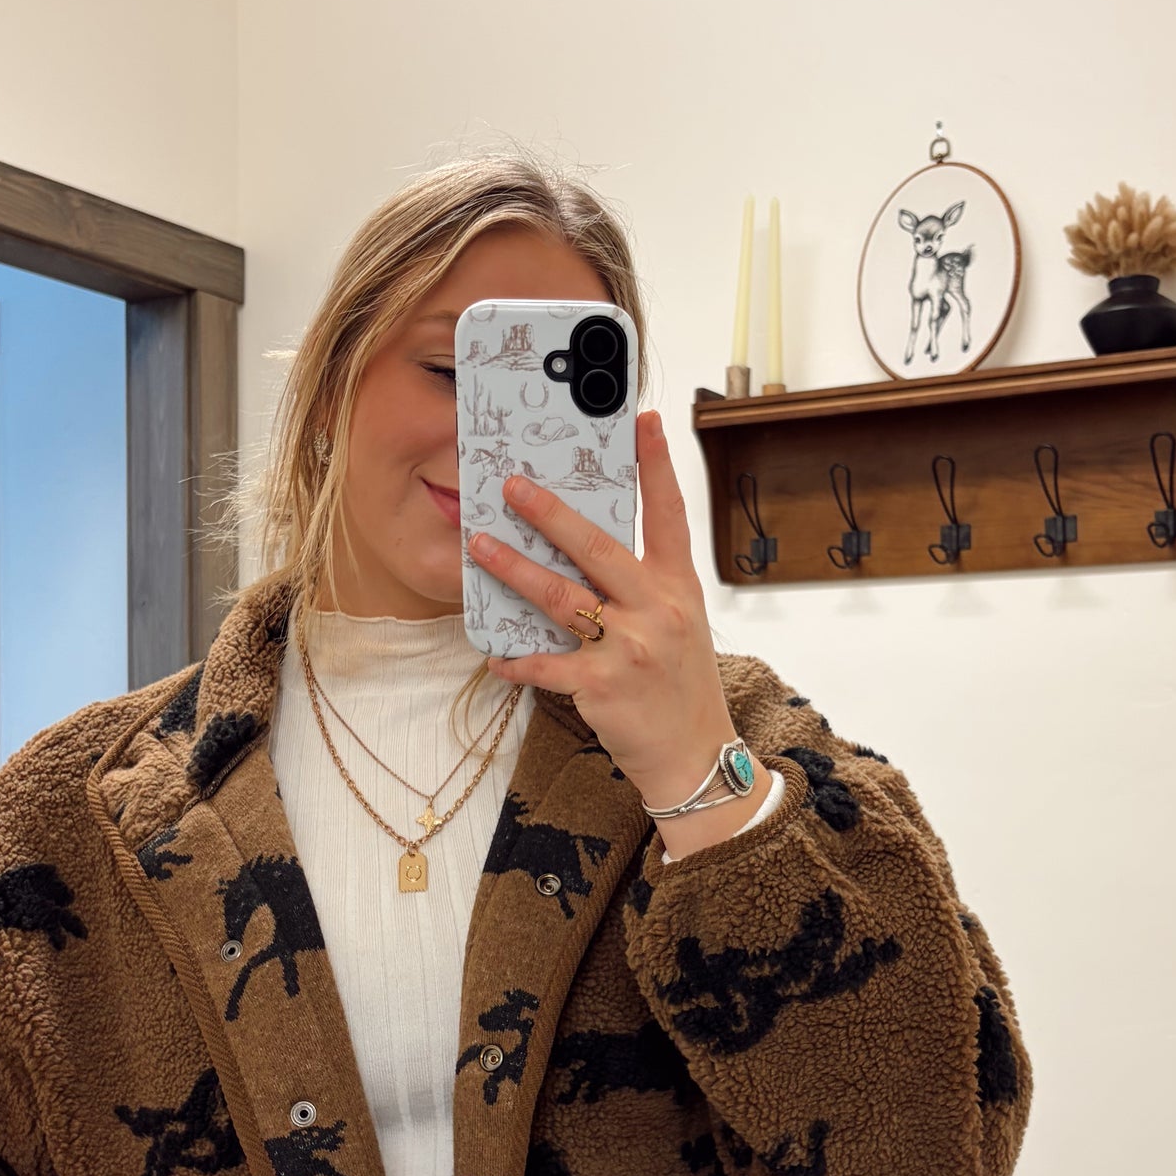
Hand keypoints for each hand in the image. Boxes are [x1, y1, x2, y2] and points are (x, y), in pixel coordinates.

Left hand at [467, 409, 772, 858]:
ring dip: (514, 570)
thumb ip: (643, 587)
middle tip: (513, 485)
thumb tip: (586, 550)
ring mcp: (630, 647)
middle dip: (551, 512)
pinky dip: (516, 659)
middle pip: (598, 547)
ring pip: (561, 597)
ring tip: (479, 546)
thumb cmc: (681, 687)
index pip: (669, 515)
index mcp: (678, 587)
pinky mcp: (603, 686)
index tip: (642, 419)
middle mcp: (658, 610)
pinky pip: (546, 664)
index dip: (656, 465)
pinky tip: (495, 655)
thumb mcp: (679, 625)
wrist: (696, 756)